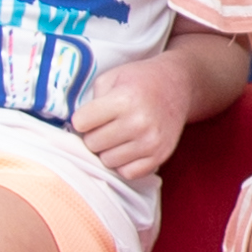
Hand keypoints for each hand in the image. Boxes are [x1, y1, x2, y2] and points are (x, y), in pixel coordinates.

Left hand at [67, 50, 193, 180]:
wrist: (178, 85)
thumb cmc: (139, 80)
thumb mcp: (111, 78)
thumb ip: (91, 100)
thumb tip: (74, 128)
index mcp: (124, 100)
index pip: (81, 123)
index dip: (83, 118)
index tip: (92, 114)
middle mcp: (139, 123)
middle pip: (93, 144)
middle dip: (94, 135)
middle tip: (106, 124)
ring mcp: (151, 142)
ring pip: (108, 161)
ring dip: (108, 150)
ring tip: (118, 135)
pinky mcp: (160, 156)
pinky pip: (128, 173)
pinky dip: (124, 163)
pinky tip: (129, 147)